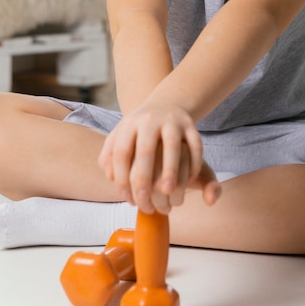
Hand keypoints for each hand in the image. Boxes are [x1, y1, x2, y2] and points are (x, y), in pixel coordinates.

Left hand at [98, 104, 220, 213]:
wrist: (166, 104)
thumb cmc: (140, 131)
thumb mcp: (120, 135)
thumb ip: (109, 155)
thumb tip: (111, 177)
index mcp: (130, 124)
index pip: (122, 152)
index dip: (122, 178)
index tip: (128, 199)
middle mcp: (150, 120)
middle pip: (145, 149)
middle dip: (144, 177)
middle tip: (145, 201)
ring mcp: (172, 121)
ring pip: (172, 145)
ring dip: (170, 169)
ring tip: (168, 192)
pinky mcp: (191, 124)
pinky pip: (195, 144)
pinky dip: (194, 162)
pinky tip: (190, 180)